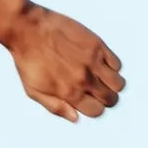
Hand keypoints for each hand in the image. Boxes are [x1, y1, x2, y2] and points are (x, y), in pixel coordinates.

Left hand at [6, 3, 123, 120]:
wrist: (27, 30)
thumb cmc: (27, 59)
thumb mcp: (33, 90)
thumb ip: (55, 107)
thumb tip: (75, 118)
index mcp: (69, 92)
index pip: (96, 111)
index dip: (94, 108)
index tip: (90, 102)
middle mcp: (84, 79)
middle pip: (111, 99)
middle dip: (106, 99)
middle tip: (98, 91)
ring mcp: (93, 62)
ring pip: (119, 83)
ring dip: (112, 84)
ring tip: (101, 79)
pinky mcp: (97, 45)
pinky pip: (117, 63)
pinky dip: (112, 67)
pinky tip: (99, 64)